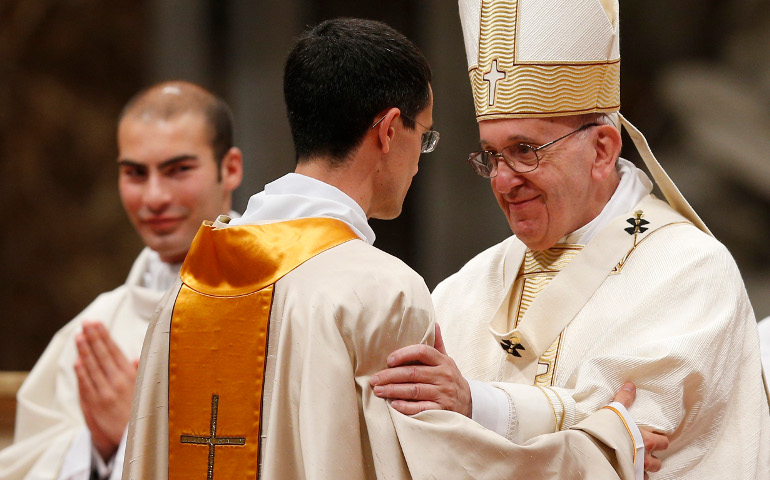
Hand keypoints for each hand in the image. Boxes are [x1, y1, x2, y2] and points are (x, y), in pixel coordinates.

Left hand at [74, 321, 137, 460]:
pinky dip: (82, 373)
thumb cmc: (142, 410)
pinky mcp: (97, 405)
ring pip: (93, 368)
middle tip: (86, 323)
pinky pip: (87, 385)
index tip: (97, 324)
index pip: (115, 351)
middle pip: (103, 355)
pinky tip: (78, 361)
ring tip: (79, 337)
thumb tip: (137, 358)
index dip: (104, 336)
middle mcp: (119, 382)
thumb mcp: (147, 388)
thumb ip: (141, 372)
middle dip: (93, 338)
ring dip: (85, 351)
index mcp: (131, 376)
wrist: (137, 437)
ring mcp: (106, 393)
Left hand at [369, 324, 471, 416]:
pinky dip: (406, 407)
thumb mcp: (447, 361)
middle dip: (390, 376)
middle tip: (374, 379)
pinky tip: (394, 404)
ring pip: (414, 390)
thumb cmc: (450, 379)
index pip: (422, 351)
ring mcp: (443, 393)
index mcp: (443, 361)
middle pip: (413, 373)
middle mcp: (443, 376)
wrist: (469, 404)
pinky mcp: (441, 410)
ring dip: (393, 390)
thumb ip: (437, 344)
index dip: (404, 354)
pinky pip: (420, 408)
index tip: (389, 360)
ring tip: (378, 390)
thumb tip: (434, 324)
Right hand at [611, 383, 668, 477]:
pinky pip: (635, 479)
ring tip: (637, 463)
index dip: (660, 440)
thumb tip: (630, 385)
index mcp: (646, 440)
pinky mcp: (628, 476)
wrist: (597, 449)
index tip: (655, 436)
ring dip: (644, 468)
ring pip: (648, 472)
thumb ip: (624, 399)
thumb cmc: (608, 430)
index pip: (663, 442)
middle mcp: (645, 457)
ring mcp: (637, 469)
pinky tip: (628, 471)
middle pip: (658, 462)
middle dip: (653, 457)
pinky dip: (634, 475)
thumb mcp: (615, 411)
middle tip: (646, 451)